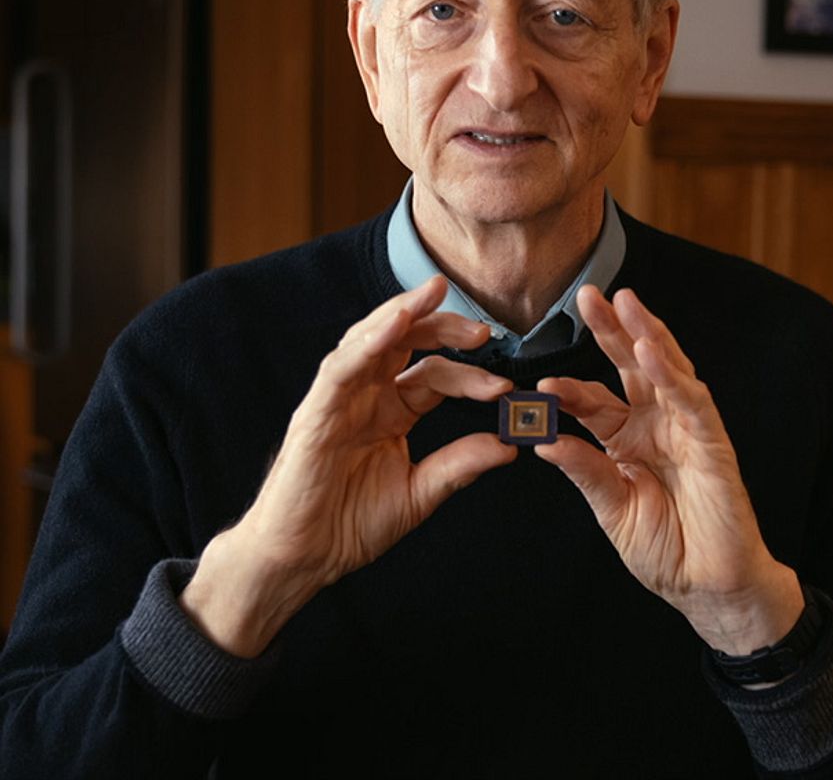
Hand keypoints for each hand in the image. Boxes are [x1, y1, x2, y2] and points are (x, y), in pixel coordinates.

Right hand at [181, 277, 514, 655]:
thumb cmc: (350, 525)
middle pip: (406, 342)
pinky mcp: (316, 411)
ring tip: (433, 294)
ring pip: (371, 339)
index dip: (471, 377)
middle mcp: (367, 396)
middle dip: (443, 327)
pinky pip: (343, 367)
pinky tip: (395, 324)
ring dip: (403, 312)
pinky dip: (368, 341)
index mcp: (392, 411)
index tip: (506, 391)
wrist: (302, 560)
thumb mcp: (419, 493)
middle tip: (482, 332)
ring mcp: (340, 399)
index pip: (436, 375)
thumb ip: (460, 465)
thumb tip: (509, 446)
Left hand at [536, 285, 802, 654]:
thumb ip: (583, 471)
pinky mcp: (713, 442)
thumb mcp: (611, 508)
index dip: (570, 391)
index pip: (595, 402)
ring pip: (666, 370)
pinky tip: (651, 350)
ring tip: (625, 302)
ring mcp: (686, 429)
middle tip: (587, 294)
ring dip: (645, 334)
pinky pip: (691, 402)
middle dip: (611, 329)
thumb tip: (541, 440)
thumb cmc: (662, 549)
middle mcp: (656, 424)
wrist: (705, 588)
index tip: (539, 387)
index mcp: (627, 437)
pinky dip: (672, 375)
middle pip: (630, 366)